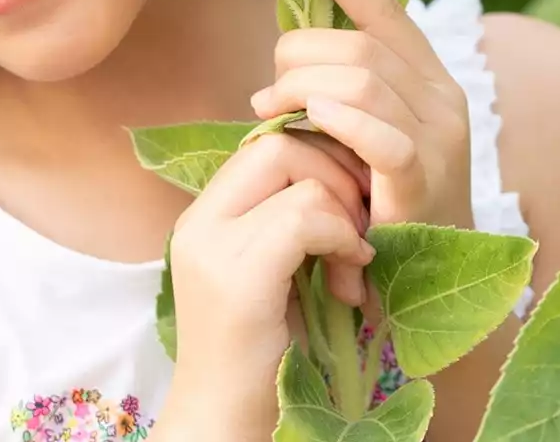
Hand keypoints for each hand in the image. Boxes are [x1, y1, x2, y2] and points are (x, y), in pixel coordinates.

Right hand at [163, 131, 376, 438]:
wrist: (225, 423)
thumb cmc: (259, 360)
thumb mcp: (271, 276)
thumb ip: (283, 226)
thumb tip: (336, 176)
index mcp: (204, 218)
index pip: (263, 144)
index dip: (317, 161)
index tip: (349, 206)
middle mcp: (199, 223)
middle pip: (280, 146)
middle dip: (337, 177)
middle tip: (360, 229)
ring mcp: (213, 247)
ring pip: (300, 178)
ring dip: (345, 219)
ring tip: (352, 267)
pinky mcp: (238, 276)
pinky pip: (306, 218)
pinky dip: (343, 240)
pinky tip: (352, 279)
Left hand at [250, 0, 474, 231]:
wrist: (422, 285)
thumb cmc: (376, 206)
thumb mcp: (357, 137)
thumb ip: (336, 92)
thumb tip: (284, 60)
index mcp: (427, 78)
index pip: (384, 6)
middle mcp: (443, 98)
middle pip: (358, 43)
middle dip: (297, 55)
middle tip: (267, 93)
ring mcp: (441, 139)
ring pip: (362, 77)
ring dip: (301, 88)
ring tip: (272, 113)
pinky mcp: (426, 182)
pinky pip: (381, 134)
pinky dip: (339, 122)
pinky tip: (311, 123)